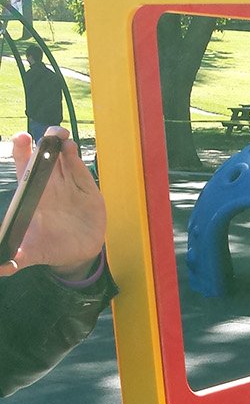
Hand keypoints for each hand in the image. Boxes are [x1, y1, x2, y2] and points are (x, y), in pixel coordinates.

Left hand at [0, 127, 105, 281]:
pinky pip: (81, 171)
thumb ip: (16, 259)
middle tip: (49, 134)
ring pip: (64, 158)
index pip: (25, 165)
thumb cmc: (49, 247)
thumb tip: (1, 269)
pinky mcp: (87, 190)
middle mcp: (49, 184)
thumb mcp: (30, 254)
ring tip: (62, 138)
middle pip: (45, 156)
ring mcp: (68, 185)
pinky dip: (77, 159)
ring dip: (62, 145)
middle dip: (46, 140)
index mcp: (32, 193)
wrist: (76, 254)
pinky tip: (73, 151)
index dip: (22, 150)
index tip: (22, 139)